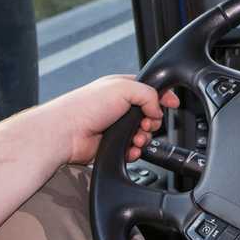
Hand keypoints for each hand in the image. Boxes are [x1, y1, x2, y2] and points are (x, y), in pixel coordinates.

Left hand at [48, 75, 180, 164]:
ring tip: (136, 139)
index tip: (174, 104)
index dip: (164, 97)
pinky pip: (133, 150)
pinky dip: (135, 151)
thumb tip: (157, 111)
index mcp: (122, 89)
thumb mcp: (124, 87)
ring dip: (144, 138)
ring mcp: (116, 127)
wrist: (65, 133)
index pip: (151, 90)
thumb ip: (149, 95)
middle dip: (153, 122)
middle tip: (145, 123)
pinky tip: (130, 149)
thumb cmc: (85, 106)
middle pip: (150, 115)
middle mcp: (120, 108)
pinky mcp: (112, 145)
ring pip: (143, 134)